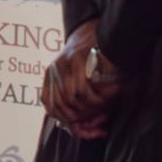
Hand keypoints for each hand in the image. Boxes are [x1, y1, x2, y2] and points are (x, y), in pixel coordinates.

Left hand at [40, 19, 122, 138]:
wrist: (104, 31)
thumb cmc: (98, 61)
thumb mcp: (86, 82)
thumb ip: (83, 103)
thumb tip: (88, 131)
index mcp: (51, 76)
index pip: (50, 107)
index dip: (68, 122)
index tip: (89, 127)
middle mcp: (53, 69)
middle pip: (61, 107)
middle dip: (84, 118)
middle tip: (103, 118)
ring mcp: (62, 63)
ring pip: (71, 99)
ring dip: (93, 107)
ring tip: (108, 104)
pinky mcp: (76, 58)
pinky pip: (83, 89)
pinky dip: (98, 98)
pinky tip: (111, 94)